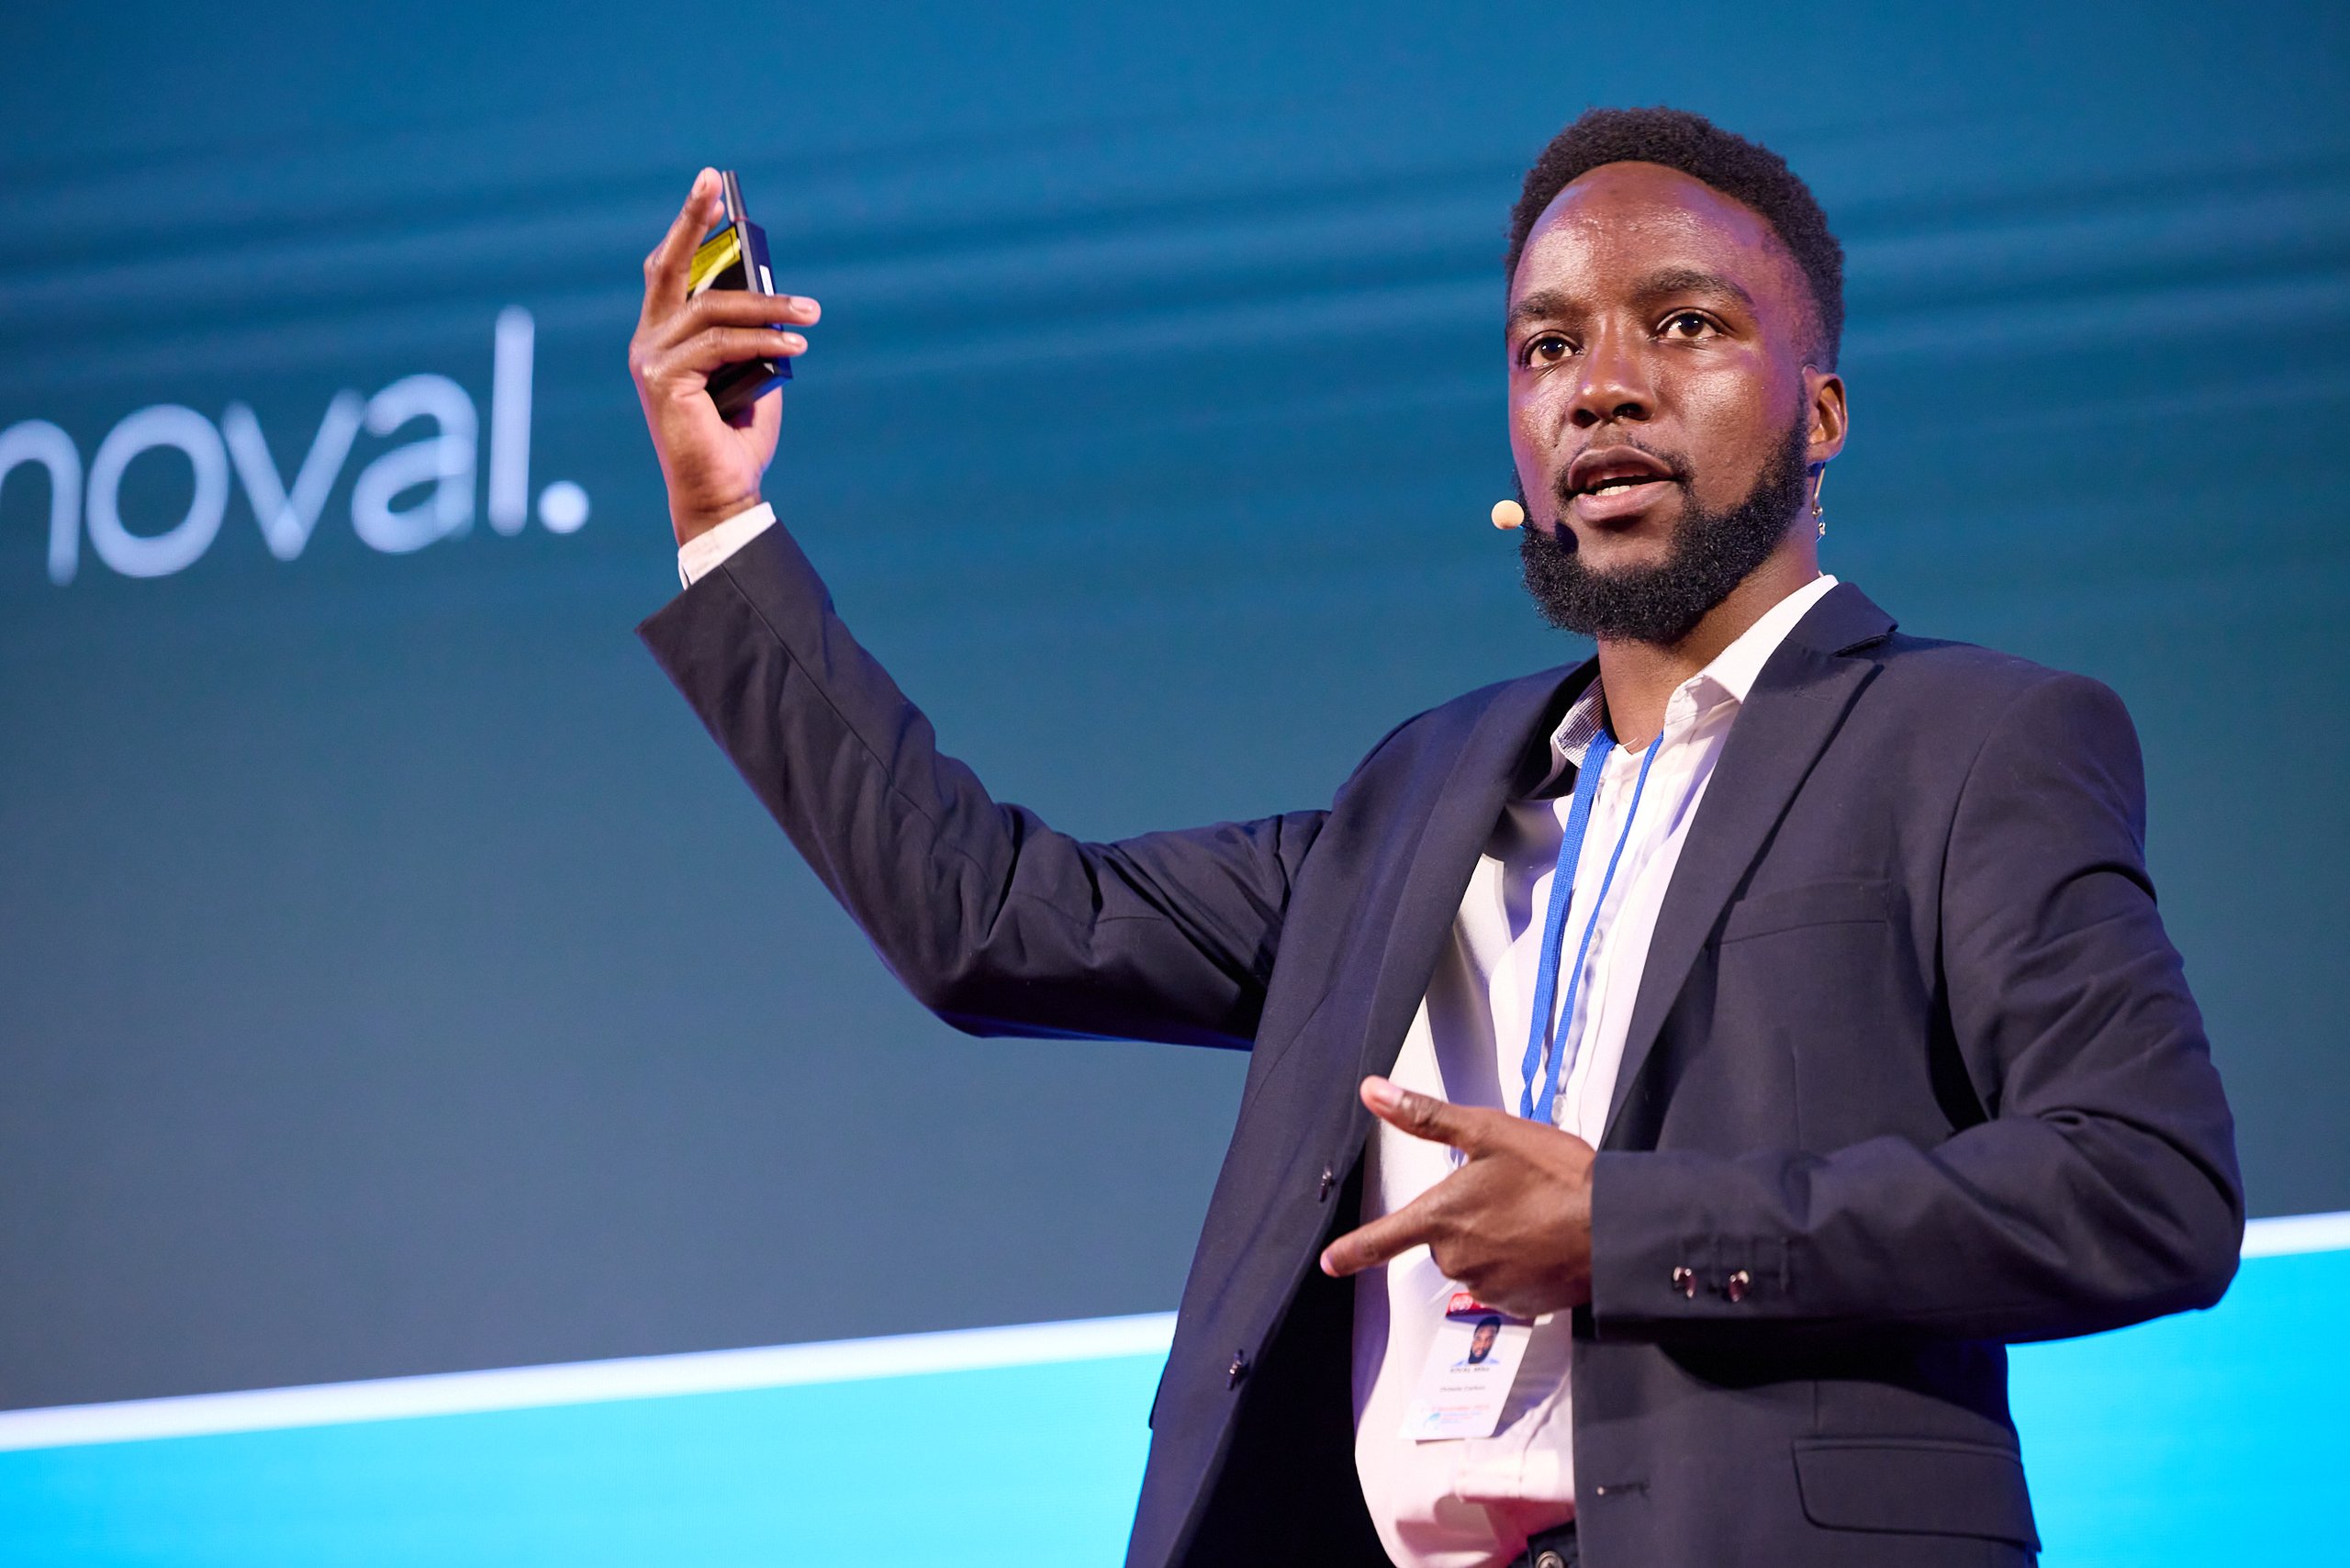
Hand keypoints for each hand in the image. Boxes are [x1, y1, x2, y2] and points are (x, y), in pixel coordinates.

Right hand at [629, 167, 822, 546]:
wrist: (724, 495)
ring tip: (812, 309)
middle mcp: (647, 342)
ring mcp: (649, 359)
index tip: (711, 187)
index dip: (688, 227)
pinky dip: (763, 339)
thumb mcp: (751, 373)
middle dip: (691, 219)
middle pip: (668, 268)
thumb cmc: (737, 439)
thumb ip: (753, 335)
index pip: (670, 271)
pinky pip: (721, 343)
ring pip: (712, 308)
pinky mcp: (661, 379)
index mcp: (664, 337)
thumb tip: (775, 296)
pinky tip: (797, 342)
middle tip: (715, 181)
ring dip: (768, 305)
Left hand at [1319, 1076, 1595, 1318]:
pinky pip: (1505, 1283)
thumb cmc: (1557, 1176)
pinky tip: (1543, 1244)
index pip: (1382, 1239)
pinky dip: (1518, 1265)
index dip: (1353, 1251)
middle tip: (1509, 1195)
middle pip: (1442, 1240)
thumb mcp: (1488, 1131)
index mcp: (1442, 1217)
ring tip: (1532, 1217)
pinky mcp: (1518, 1305)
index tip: (1331, 1263)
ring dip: (1493, 1241)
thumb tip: (1374, 1093)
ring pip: (1474, 1260)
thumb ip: (1425, 1116)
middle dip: (1465, 1218)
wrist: (1615, 1228)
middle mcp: (1457, 1259)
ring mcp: (1488, 1287)